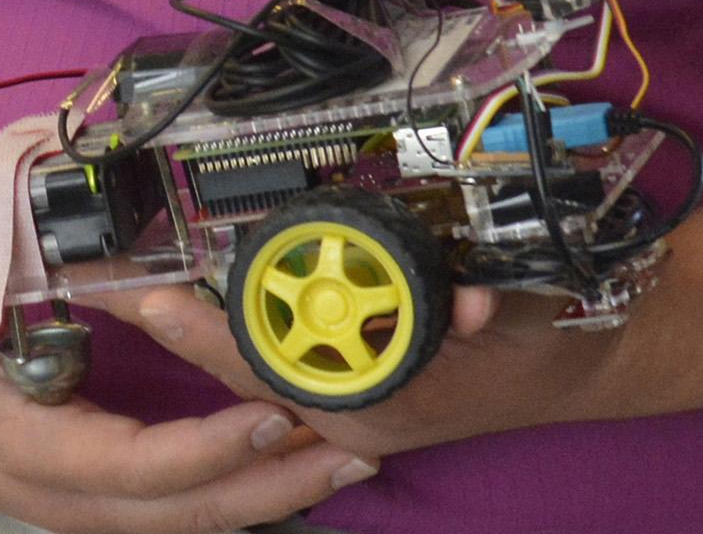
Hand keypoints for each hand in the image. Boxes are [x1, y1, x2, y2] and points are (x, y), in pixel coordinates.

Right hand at [0, 267, 379, 532]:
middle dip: (278, 484)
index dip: (208, 449)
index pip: (137, 466)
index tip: (270, 412)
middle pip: (190, 510)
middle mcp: (70, 495)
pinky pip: (189, 505)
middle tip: (358, 447)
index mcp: (33, 452)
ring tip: (356, 453)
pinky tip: (302, 460)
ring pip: (199, 517)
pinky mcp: (105, 496)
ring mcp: (90, 504)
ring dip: (280, 490)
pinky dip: (251, 487)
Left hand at [126, 278, 614, 463]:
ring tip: (144, 294)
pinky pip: (291, 367)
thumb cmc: (545, 336)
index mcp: (382, 403)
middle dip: (188, 330)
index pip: (272, 367)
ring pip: (262, 371)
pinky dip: (253, 340)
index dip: (208, 333)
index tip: (150, 301)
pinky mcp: (360, 390)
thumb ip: (478, 304)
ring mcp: (356, 408)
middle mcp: (357, 415)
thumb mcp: (512, 311)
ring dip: (214, 333)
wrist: (584, 358)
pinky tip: (207, 317)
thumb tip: (462, 300)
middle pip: (246, 371)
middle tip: (119, 287)